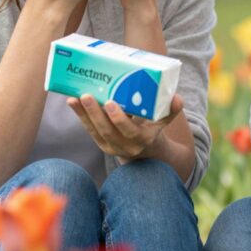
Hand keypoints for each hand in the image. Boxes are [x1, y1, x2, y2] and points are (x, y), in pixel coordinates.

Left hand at [67, 93, 183, 159]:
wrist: (144, 155)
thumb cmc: (153, 130)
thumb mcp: (163, 123)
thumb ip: (171, 111)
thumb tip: (178, 99)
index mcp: (142, 139)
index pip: (129, 130)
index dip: (118, 118)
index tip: (110, 103)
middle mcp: (125, 145)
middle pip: (107, 130)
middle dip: (95, 113)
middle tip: (87, 95)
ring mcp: (111, 146)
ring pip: (95, 130)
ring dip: (84, 114)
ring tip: (75, 97)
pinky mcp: (101, 143)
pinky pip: (89, 129)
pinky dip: (80, 116)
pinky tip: (73, 101)